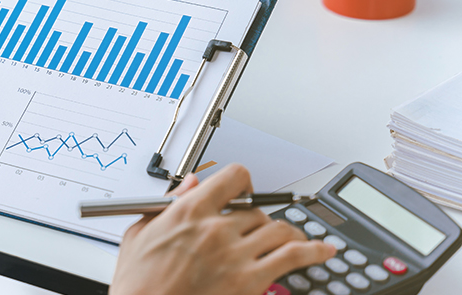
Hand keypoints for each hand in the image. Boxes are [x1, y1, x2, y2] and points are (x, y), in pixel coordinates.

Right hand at [111, 164, 334, 294]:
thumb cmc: (138, 284)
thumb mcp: (140, 233)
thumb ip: (169, 204)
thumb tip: (189, 185)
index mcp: (189, 211)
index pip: (233, 177)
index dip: (243, 183)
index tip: (246, 192)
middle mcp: (216, 228)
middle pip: (256, 210)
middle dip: (259, 221)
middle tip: (257, 231)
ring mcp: (235, 254)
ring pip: (279, 230)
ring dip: (287, 234)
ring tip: (292, 239)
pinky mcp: (249, 281)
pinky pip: (293, 256)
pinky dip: (314, 251)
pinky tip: (323, 251)